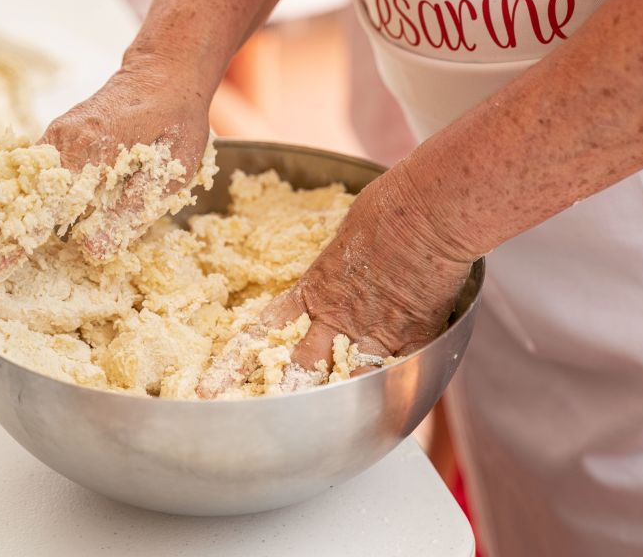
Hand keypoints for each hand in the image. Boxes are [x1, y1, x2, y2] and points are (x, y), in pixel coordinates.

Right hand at [0, 55, 211, 282]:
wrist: (165, 72)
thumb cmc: (175, 122)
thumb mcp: (169, 173)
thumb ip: (132, 211)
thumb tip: (91, 250)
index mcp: (88, 154)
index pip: (42, 209)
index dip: (15, 244)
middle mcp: (62, 144)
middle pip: (17, 196)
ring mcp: (56, 138)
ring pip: (20, 182)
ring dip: (2, 216)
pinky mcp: (59, 137)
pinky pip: (30, 171)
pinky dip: (17, 195)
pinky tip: (8, 219)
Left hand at [197, 163, 475, 397]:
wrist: (429, 211)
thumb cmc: (388, 206)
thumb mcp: (347, 235)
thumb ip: (337, 264)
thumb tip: (337, 269)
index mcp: (314, 288)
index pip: (265, 331)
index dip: (237, 361)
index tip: (213, 386)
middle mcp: (338, 317)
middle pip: (297, 365)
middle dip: (273, 393)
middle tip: (247, 420)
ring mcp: (374, 331)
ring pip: (342, 378)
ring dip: (326, 405)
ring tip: (304, 436)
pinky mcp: (412, 337)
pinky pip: (393, 375)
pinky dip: (384, 393)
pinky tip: (371, 417)